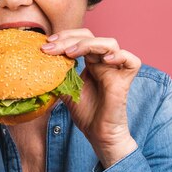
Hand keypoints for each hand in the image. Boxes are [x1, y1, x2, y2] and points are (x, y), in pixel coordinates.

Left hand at [42, 29, 139, 167]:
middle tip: (51, 47)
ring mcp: (115, 69)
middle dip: (69, 39)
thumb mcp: (65, 89)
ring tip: (69, 53)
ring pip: (109, 43)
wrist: (98, 134)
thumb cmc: (85, 113)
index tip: (46, 44)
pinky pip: (131, 61)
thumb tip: (40, 62)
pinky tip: (104, 61)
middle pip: (91, 37)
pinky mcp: (125, 80)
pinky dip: (119, 56)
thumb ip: (58, 74)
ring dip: (87, 44)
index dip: (64, 37)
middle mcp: (103, 62)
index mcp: (90, 61)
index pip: (79, 38)